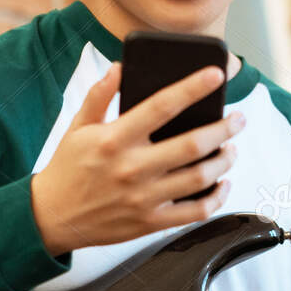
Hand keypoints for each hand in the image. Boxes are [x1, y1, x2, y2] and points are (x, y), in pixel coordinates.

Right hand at [29, 61, 245, 256]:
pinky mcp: (150, 222)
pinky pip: (195, 212)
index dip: (192, 88)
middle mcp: (131, 169)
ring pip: (200, 178)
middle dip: (224, 128)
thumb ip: (99, 96)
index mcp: (114, 139)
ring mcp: (143, 198)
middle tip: (238, 119)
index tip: (216, 75)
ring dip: (225, 160)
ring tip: (231, 148)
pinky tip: (222, 182)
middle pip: (192, 146)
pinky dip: (217, 197)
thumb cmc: (68, 168)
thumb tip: (119, 67)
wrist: (52, 217)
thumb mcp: (78, 127)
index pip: (161, 106)